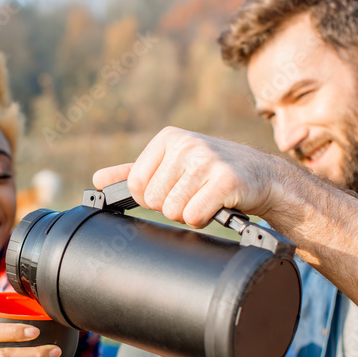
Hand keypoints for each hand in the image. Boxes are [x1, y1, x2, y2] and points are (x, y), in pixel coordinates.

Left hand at [93, 127, 285, 228]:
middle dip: (172, 206)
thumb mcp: (170, 164)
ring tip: (205, 197)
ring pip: (173, 211)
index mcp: (168, 138)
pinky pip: (194, 216)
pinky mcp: (226, 180)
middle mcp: (186, 144)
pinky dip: (203, 218)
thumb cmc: (210, 170)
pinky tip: (216, 204)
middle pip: (154, 200)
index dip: (152, 197)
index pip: (136, 185)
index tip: (172, 188)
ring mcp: (207, 160)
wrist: (260, 175)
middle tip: (193, 194)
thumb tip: (97, 180)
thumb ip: (132, 173)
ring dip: (189, 213)